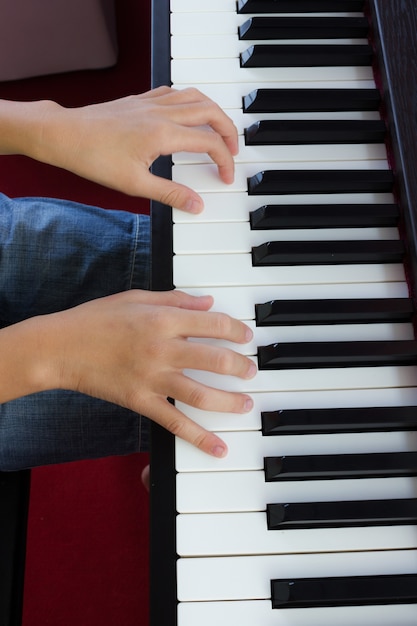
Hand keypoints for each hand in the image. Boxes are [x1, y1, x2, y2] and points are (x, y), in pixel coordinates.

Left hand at [33, 86, 237, 211]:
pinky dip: (192, 101)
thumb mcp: (134, 184)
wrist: (64, 134)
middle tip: (234, 150)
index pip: (209, 143)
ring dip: (214, 112)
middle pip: (211, 112)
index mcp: (163, 133)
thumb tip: (196, 205)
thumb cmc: (93, 157)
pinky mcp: (141, 99)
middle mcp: (161, 112)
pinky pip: (176, 92)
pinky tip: (189, 113)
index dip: (224, 161)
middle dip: (229, 131)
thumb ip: (170, 194)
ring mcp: (151, 102)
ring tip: (219, 130)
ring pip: (196, 96)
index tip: (225, 177)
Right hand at [40, 290, 254, 456]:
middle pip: (215, 360)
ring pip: (202, 395)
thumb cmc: (95, 319)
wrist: (59, 348)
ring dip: (230, 401)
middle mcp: (162, 349)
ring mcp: (152, 379)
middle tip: (251, 371)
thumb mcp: (136, 298)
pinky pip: (175, 423)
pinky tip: (219, 448)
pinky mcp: (141, 402)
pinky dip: (199, 438)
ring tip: (246, 404)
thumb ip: (175, 300)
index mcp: (162, 319)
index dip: (237, 330)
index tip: (246, 336)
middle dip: (240, 367)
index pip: (213, 325)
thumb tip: (208, 302)